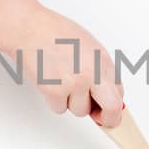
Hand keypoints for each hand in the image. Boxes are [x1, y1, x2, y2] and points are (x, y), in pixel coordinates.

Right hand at [16, 4, 125, 127]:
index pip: (119, 92)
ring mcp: (74, 83)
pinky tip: (50, 81)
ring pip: (80, 111)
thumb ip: (99, 69)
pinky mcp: (55, 91)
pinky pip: (59, 109)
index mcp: (102, 60)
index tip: (111, 111)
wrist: (29, 28)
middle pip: (111, 107)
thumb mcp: (88, 46)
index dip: (114, 104)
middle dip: (108, 118)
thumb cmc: (54, 32)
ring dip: (71, 102)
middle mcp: (92, 72)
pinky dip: (53, 100)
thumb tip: (106, 92)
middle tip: (101, 119)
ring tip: (61, 81)